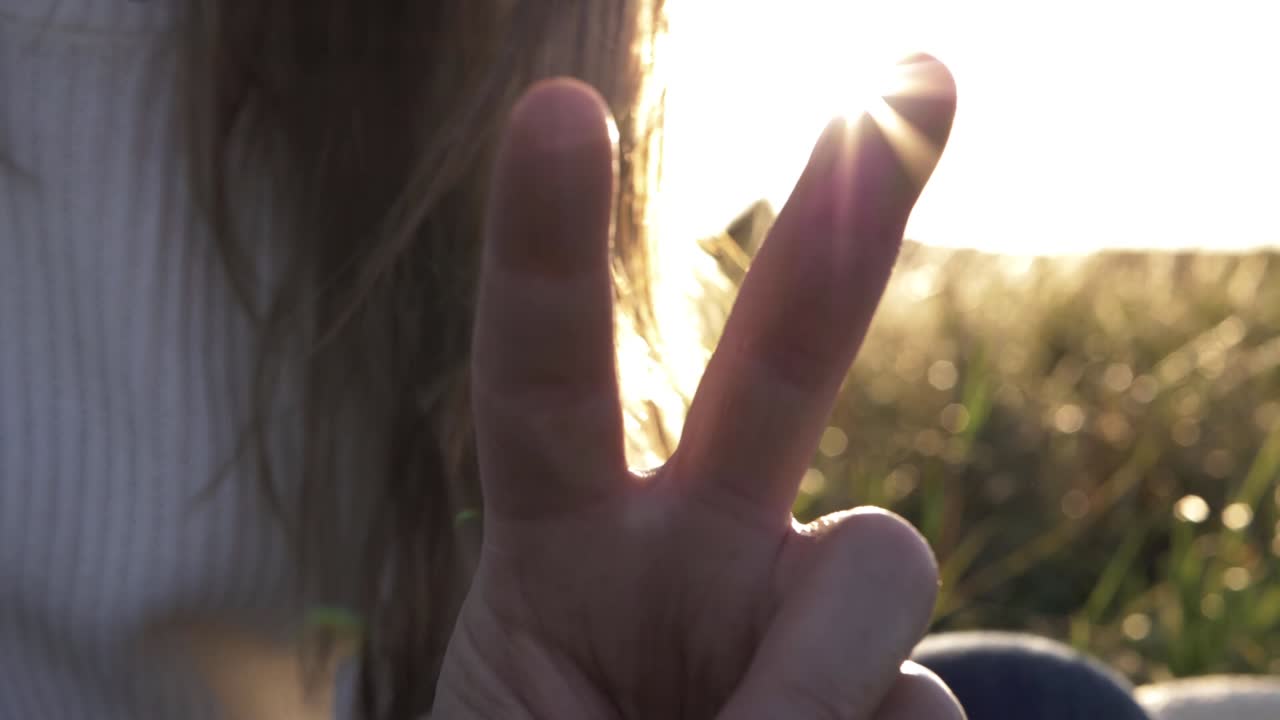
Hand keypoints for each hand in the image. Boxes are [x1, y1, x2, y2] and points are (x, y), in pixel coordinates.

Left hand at [434, 55, 960, 718]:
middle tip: (924, 73)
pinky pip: (924, 709)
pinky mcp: (892, 700)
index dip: (546, 252)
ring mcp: (803, 616)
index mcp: (564, 542)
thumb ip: (647, 699)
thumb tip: (862, 706)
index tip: (558, 109)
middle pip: (781, 357)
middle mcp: (701, 544)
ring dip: (812, 681)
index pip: (544, 378)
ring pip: (880, 564)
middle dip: (842, 223)